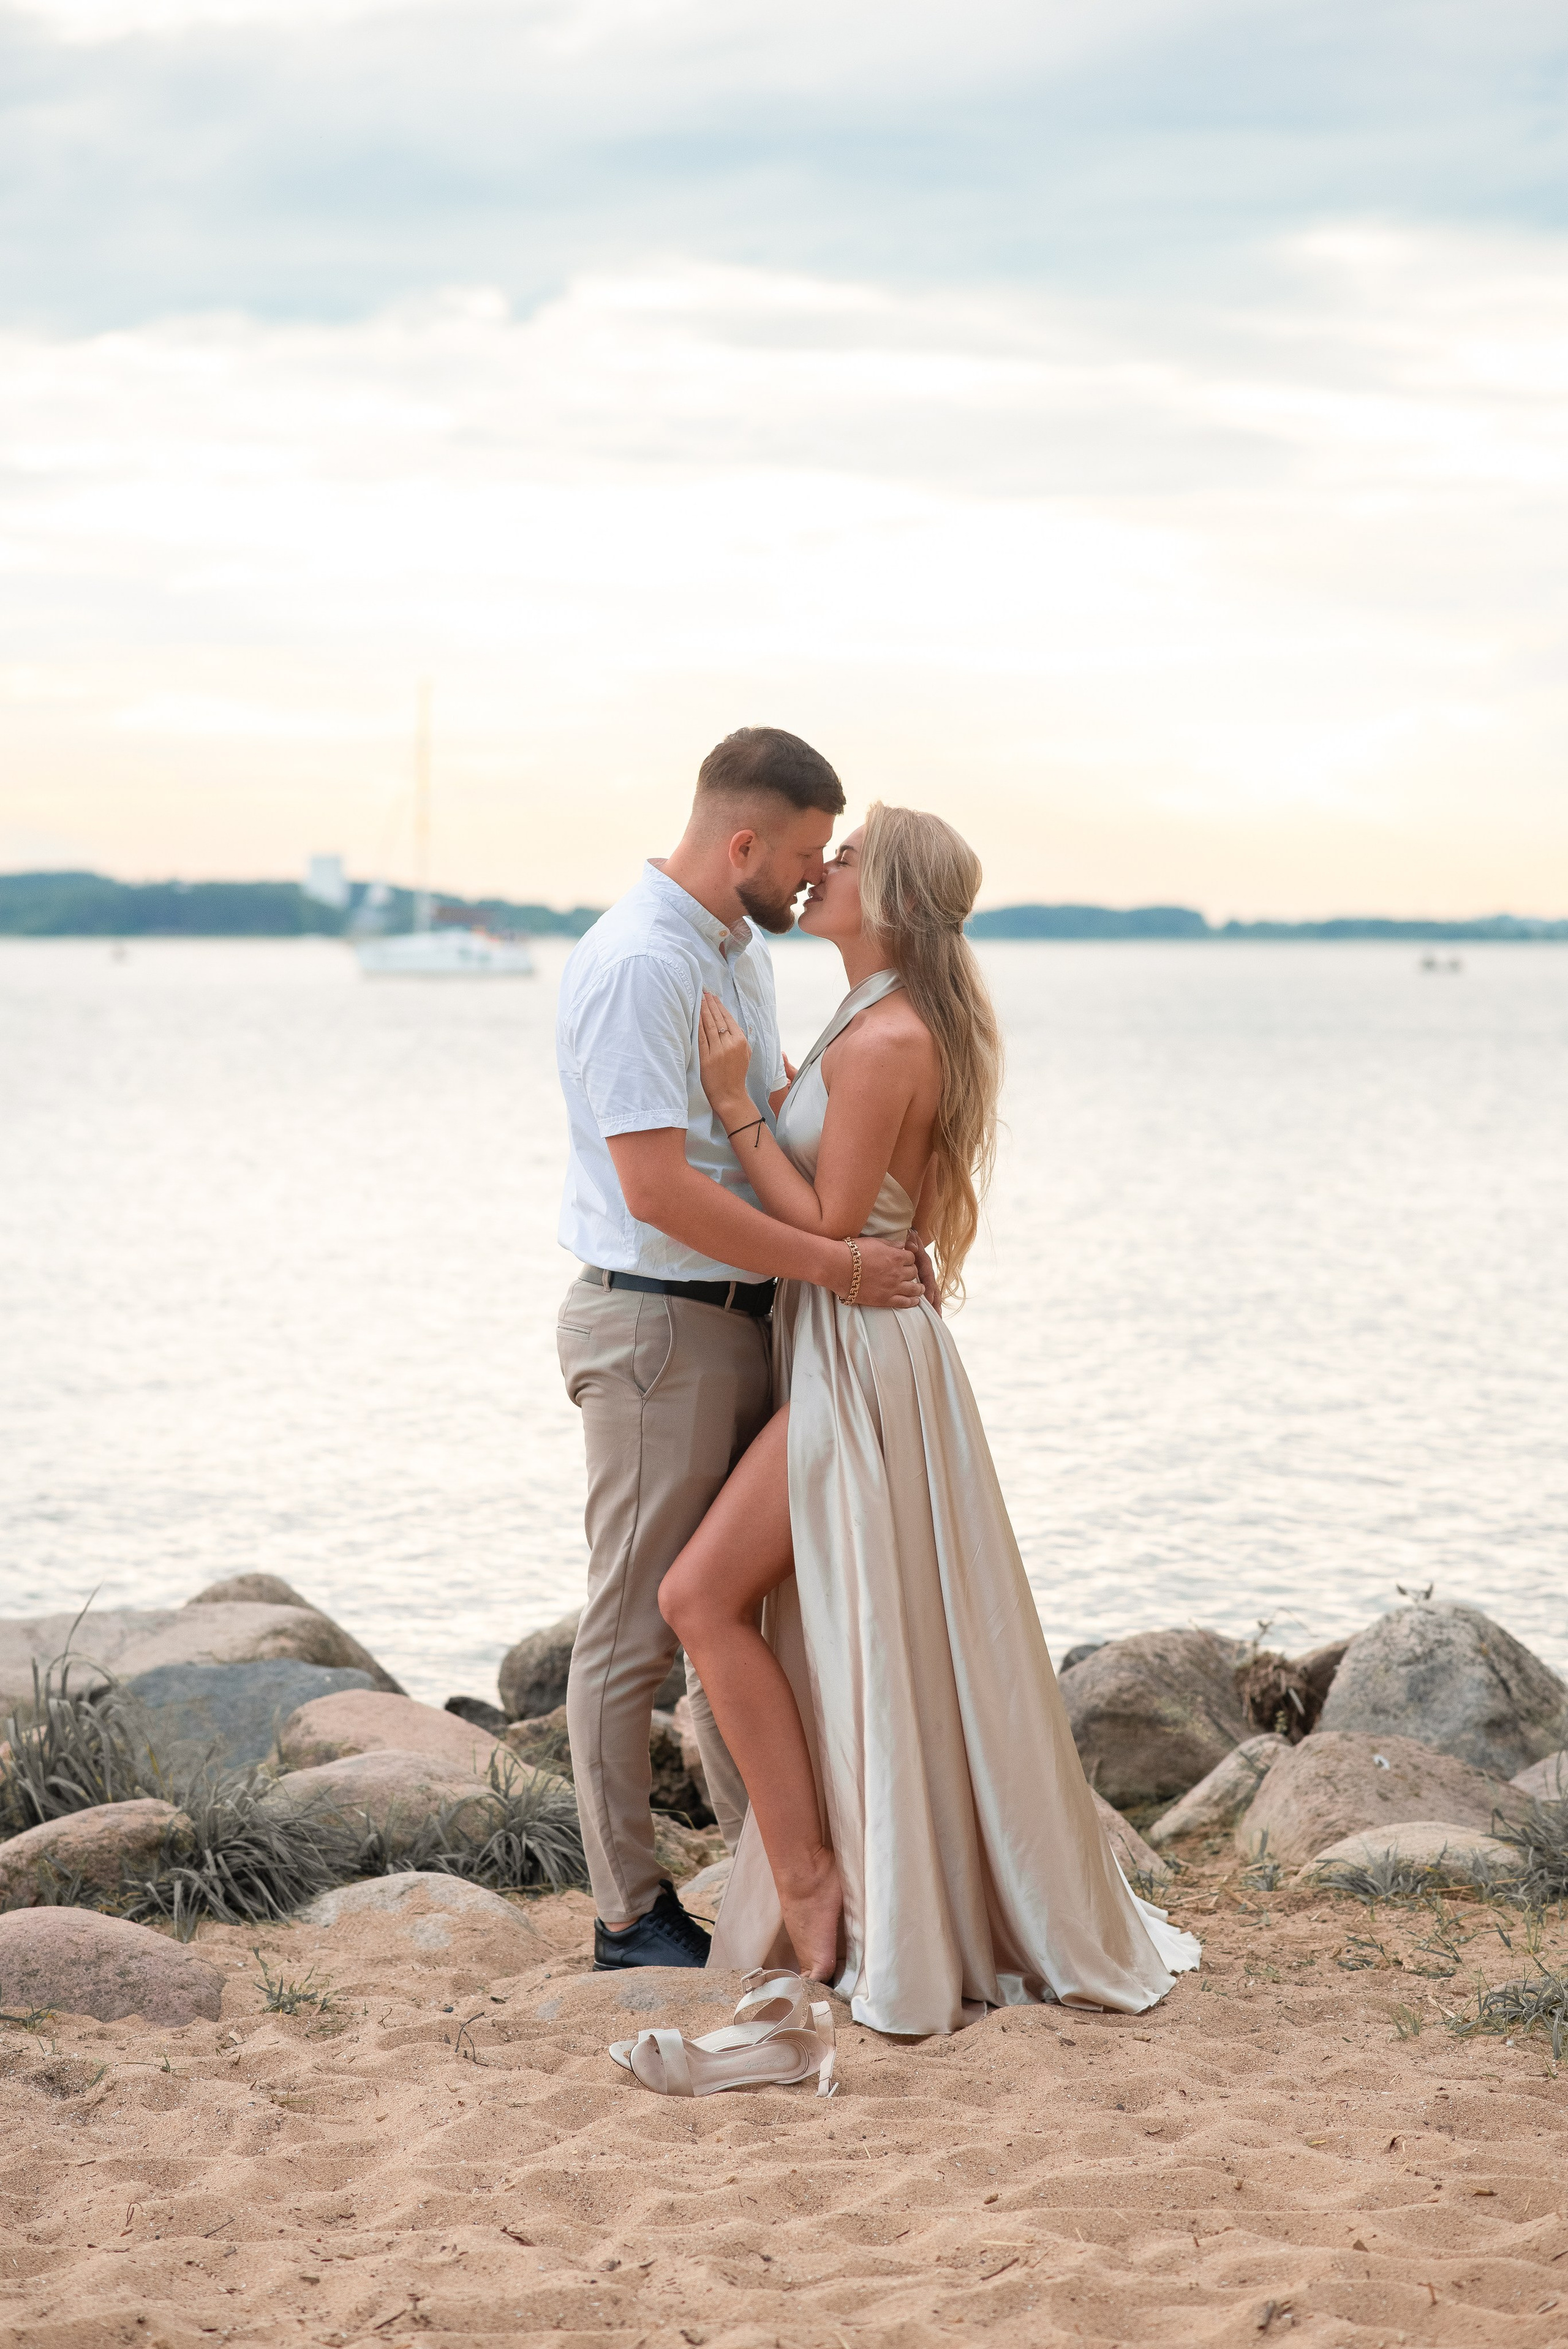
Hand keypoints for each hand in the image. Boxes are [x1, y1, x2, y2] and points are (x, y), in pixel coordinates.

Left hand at [698, 991, 752, 1120]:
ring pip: (709, 1025)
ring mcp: (718, 1051)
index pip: (728, 1019)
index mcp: (741, 1041)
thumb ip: (742, 1039)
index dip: (719, 1006)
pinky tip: (694, 1016)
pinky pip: (700, 1037)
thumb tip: (734, 1025)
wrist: (730, 1095)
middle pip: (718, 1019)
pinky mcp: (706, 1058)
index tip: (712, 997)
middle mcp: (730, 1044)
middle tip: (703, 993)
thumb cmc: (737, 1075)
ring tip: (698, 999)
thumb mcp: (746, 1054)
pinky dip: (697, 1025)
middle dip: (710, 1004)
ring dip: (703, 1011)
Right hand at [848, 1235, 924, 1309]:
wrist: (838, 1267)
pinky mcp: (885, 1299)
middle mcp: (898, 1272)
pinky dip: (912, 1302)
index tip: (906, 1261)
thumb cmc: (853, 1252)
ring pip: (914, 1289)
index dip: (909, 1259)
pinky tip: (915, 1301)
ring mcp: (893, 1287)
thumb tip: (903, 1244)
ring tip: (920, 1289)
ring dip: (918, 1288)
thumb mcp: (874, 1242)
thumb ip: (891, 1244)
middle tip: (910, 1274)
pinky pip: (904, 1302)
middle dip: (912, 1272)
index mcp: (896, 1256)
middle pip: (913, 1273)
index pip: (912, 1258)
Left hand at [910, 1234, 941, 1313]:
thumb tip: (912, 1247)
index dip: (928, 1289)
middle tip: (936, 1316)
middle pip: (934, 1290)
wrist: (914, 1241)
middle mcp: (929, 1274)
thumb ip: (912, 1242)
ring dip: (936, 1307)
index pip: (928, 1279)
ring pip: (934, 1295)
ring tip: (938, 1320)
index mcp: (925, 1265)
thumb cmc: (911, 1243)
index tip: (927, 1300)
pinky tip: (934, 1317)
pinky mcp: (925, 1284)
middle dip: (935, 1303)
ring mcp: (928, 1280)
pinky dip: (932, 1306)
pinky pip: (930, 1296)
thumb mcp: (912, 1241)